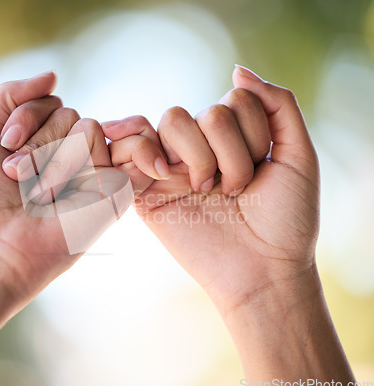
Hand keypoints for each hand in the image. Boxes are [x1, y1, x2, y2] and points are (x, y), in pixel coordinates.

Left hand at [0, 71, 125, 303]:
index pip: (52, 103)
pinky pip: (98, 140)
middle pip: (68, 112)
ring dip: (49, 157)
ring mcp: (96, 170)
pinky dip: (67, 164)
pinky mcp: (113, 185)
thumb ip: (12, 95)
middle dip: (35, 142)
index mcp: (51, 145)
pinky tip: (62, 197)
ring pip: (83, 124)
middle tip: (18, 177)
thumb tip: (53, 76)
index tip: (5, 149)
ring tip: (38, 194)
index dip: (25, 118)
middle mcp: (75, 155)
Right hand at [103, 65, 319, 315]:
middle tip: (236, 189)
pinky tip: (166, 173)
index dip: (254, 133)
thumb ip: (276, 104)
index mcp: (234, 139)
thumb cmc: (285, 218)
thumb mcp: (297, 153)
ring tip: (208, 190)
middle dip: (231, 151)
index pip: (235, 99)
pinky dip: (144, 149)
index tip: (262, 172)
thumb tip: (236, 69)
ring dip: (201, 157)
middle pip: (206, 111)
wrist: (263, 269)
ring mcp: (174, 166)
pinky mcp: (149, 188)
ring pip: (174, 120)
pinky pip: (135, 146)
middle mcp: (202, 148)